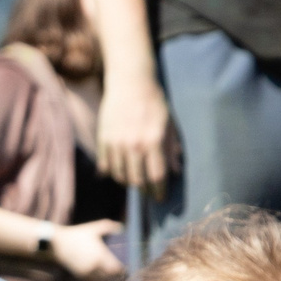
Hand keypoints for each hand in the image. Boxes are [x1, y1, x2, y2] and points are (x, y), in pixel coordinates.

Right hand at [52, 220, 125, 280]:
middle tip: (121, 271)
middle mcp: (94, 266)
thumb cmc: (77, 234)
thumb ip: (108, 226)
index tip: (125, 266)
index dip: (121, 269)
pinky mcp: (80, 275)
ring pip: (101, 279)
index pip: (115, 268)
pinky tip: (101, 276)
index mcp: (100, 255)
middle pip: (110, 275)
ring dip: (107, 277)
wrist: (58, 244)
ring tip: (112, 274)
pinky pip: (92, 280)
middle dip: (116, 274)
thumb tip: (121, 227)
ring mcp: (86, 272)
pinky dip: (98, 279)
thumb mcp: (93, 228)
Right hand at [96, 68, 175, 193]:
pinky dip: (113, 172)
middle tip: (149, 192)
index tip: (161, 198)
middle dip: (144, 190)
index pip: (157, 176)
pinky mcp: (104, 139)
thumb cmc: (154, 102)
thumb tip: (176, 171)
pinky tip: (120, 171)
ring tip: (135, 181)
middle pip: (137, 181)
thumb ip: (171, 148)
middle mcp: (134, 144)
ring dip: (128, 182)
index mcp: (153, 141)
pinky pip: (107, 165)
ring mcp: (117, 143)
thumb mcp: (169, 124)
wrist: (130, 82)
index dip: (159, 191)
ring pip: (120, 176)